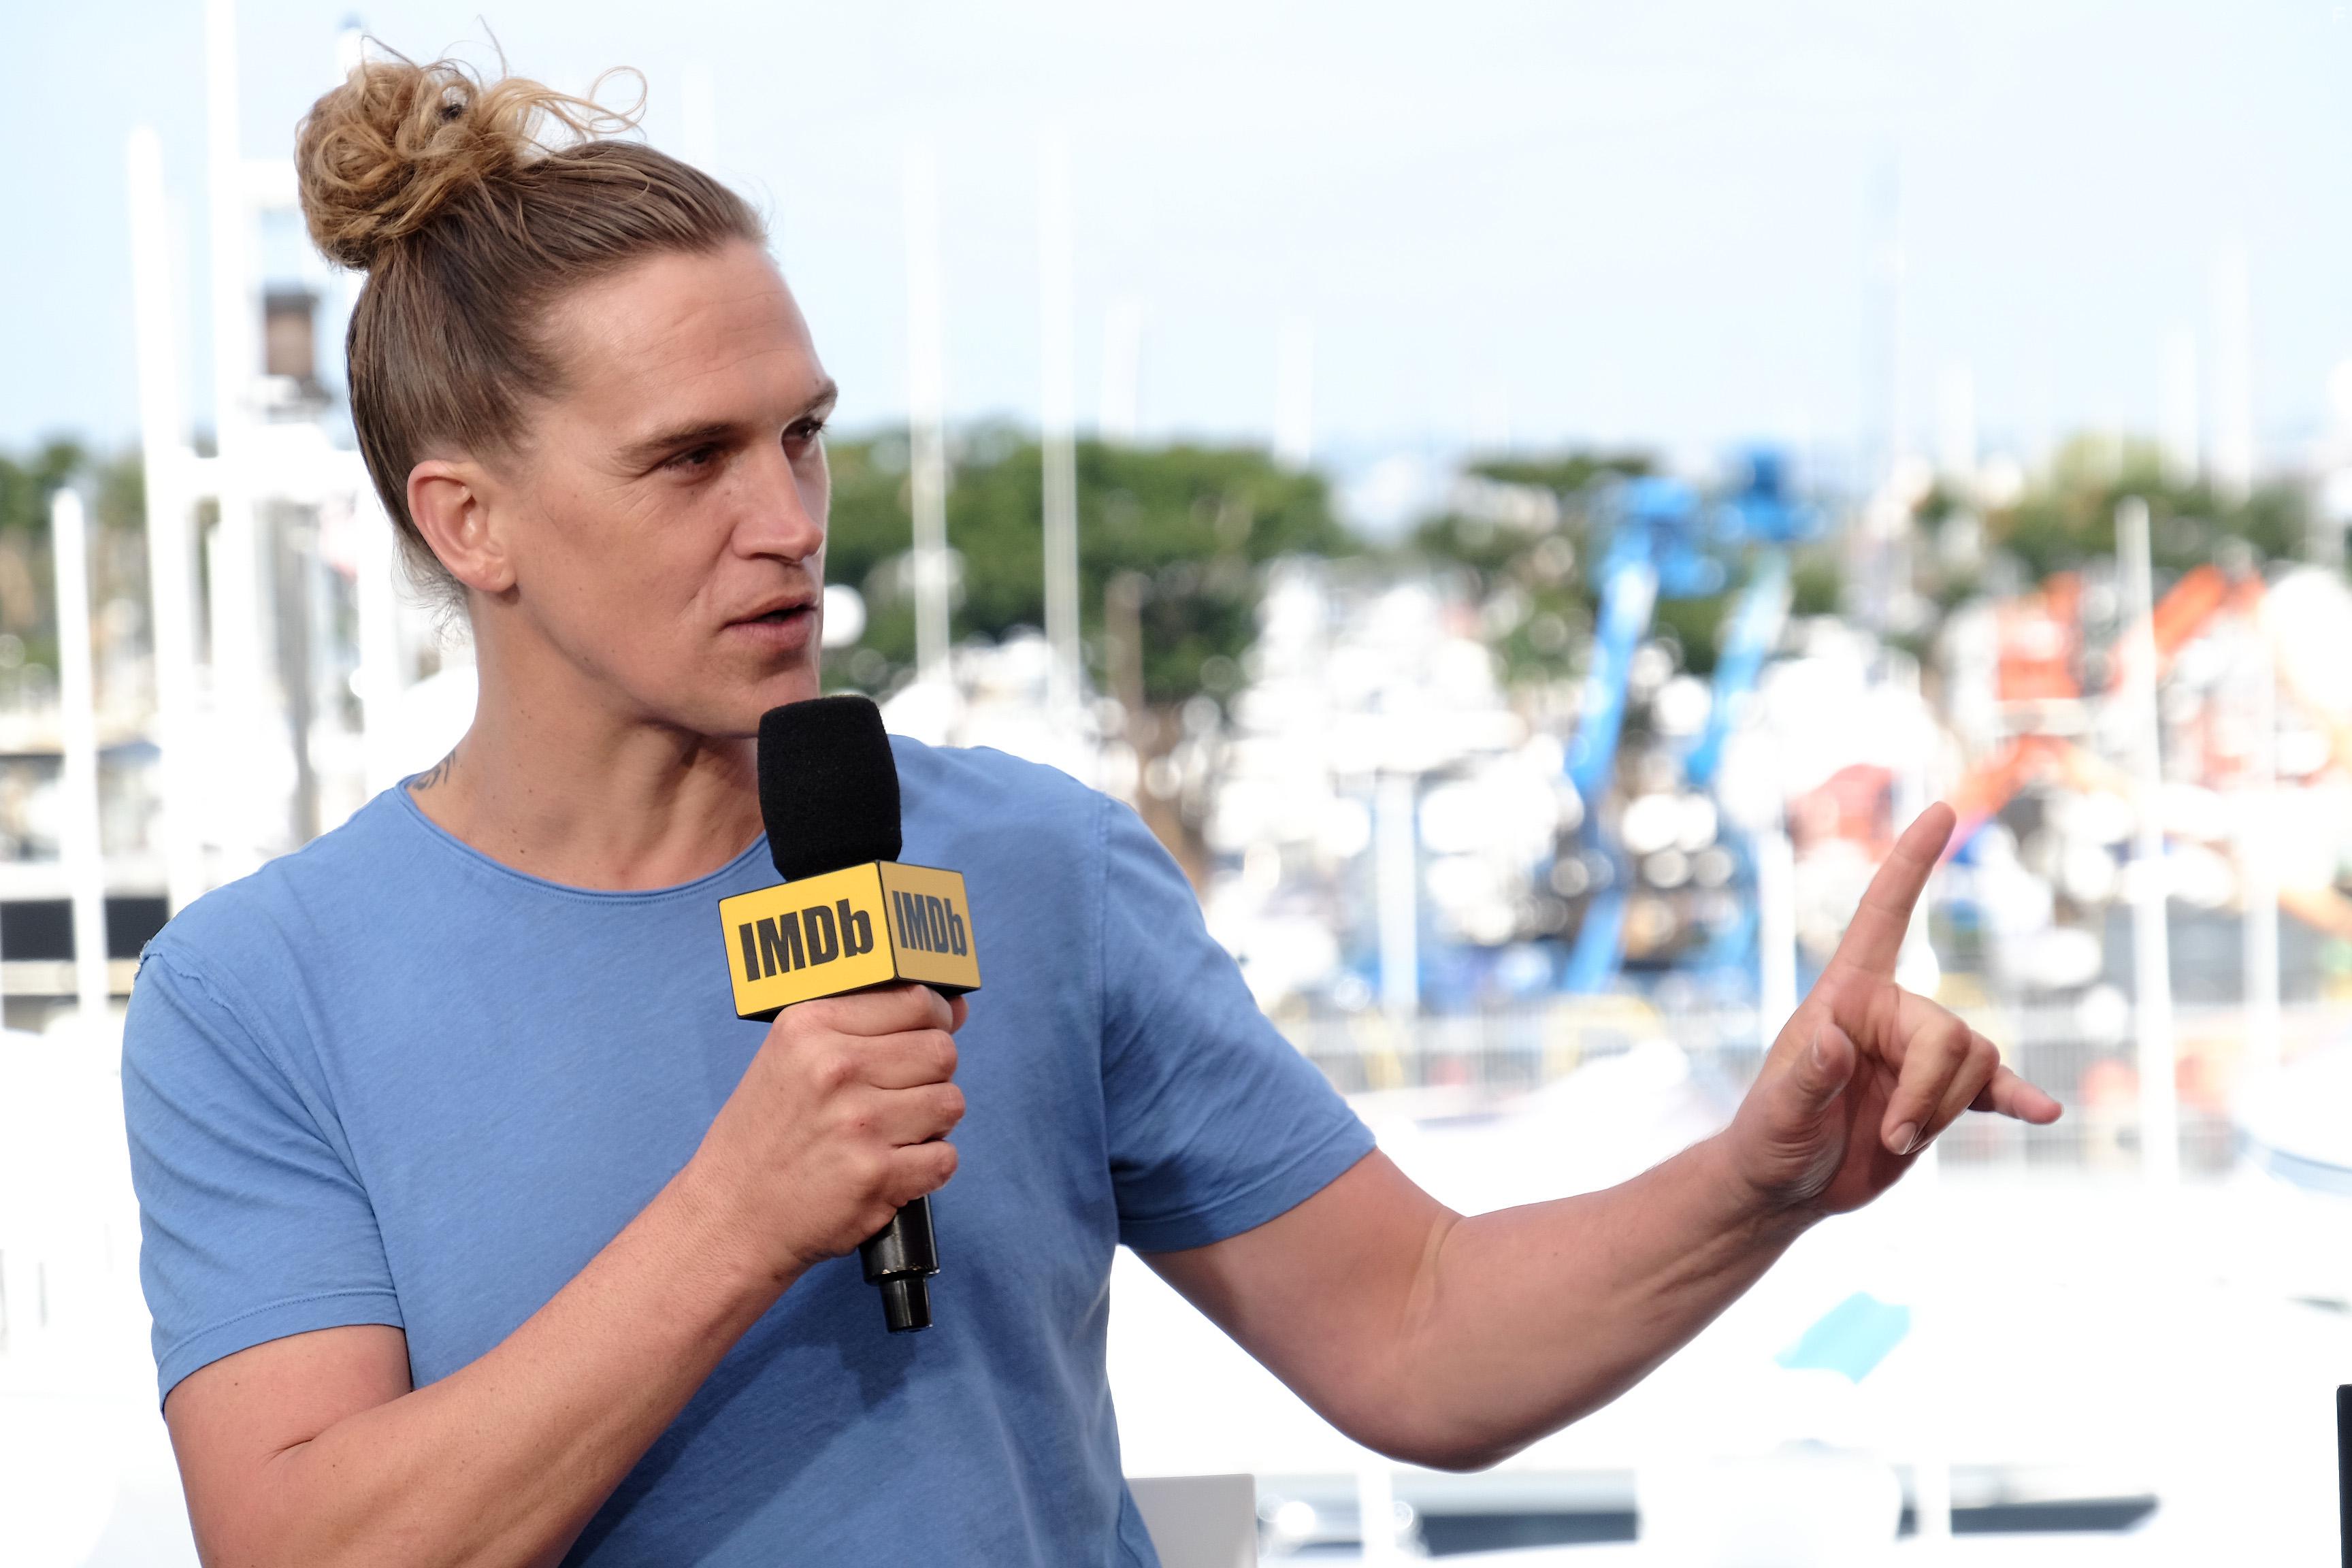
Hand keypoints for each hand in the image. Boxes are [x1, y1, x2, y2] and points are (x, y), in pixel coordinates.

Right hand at [692, 983, 968, 1280]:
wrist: (730, 1216)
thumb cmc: (768, 1135)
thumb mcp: (791, 1055)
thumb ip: (866, 1023)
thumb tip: (954, 1006)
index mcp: (811, 1027)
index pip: (916, 1000)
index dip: (937, 1018)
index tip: (932, 1033)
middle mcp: (835, 1068)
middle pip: (941, 1052)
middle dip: (933, 1076)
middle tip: (899, 1097)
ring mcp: (858, 1123)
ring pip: (950, 1103)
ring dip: (932, 1124)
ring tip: (891, 1134)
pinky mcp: (875, 1175)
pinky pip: (945, 1157)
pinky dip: (928, 1168)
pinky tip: (891, 1169)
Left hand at [1722, 803, 2061, 1215]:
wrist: (1786, 1187)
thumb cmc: (1767, 1140)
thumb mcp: (1777, 1114)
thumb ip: (1806, 1077)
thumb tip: (1833, 1039)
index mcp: (1846, 996)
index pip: (1882, 916)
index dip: (1910, 863)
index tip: (1940, 809)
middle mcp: (1889, 1014)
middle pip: (1952, 1032)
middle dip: (1932, 1093)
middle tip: (1891, 1136)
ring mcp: (1919, 1056)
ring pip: (1976, 1062)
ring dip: (1945, 1111)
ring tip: (1895, 1142)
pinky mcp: (1941, 1097)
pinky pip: (1995, 1089)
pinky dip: (2018, 1099)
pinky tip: (2044, 1114)